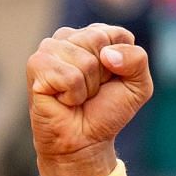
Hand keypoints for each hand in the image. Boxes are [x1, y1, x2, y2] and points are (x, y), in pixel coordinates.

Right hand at [27, 23, 154, 175]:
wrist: (85, 141)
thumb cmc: (107, 111)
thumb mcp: (138, 86)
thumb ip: (137, 60)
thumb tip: (107, 54)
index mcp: (94, 34)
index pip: (119, 36)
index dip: (123, 66)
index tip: (110, 81)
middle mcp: (69, 36)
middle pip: (99, 42)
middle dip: (103, 75)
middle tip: (92, 91)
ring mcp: (49, 48)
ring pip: (86, 61)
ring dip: (88, 87)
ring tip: (77, 96)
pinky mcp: (36, 64)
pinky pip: (70, 76)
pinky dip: (74, 95)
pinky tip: (64, 100)